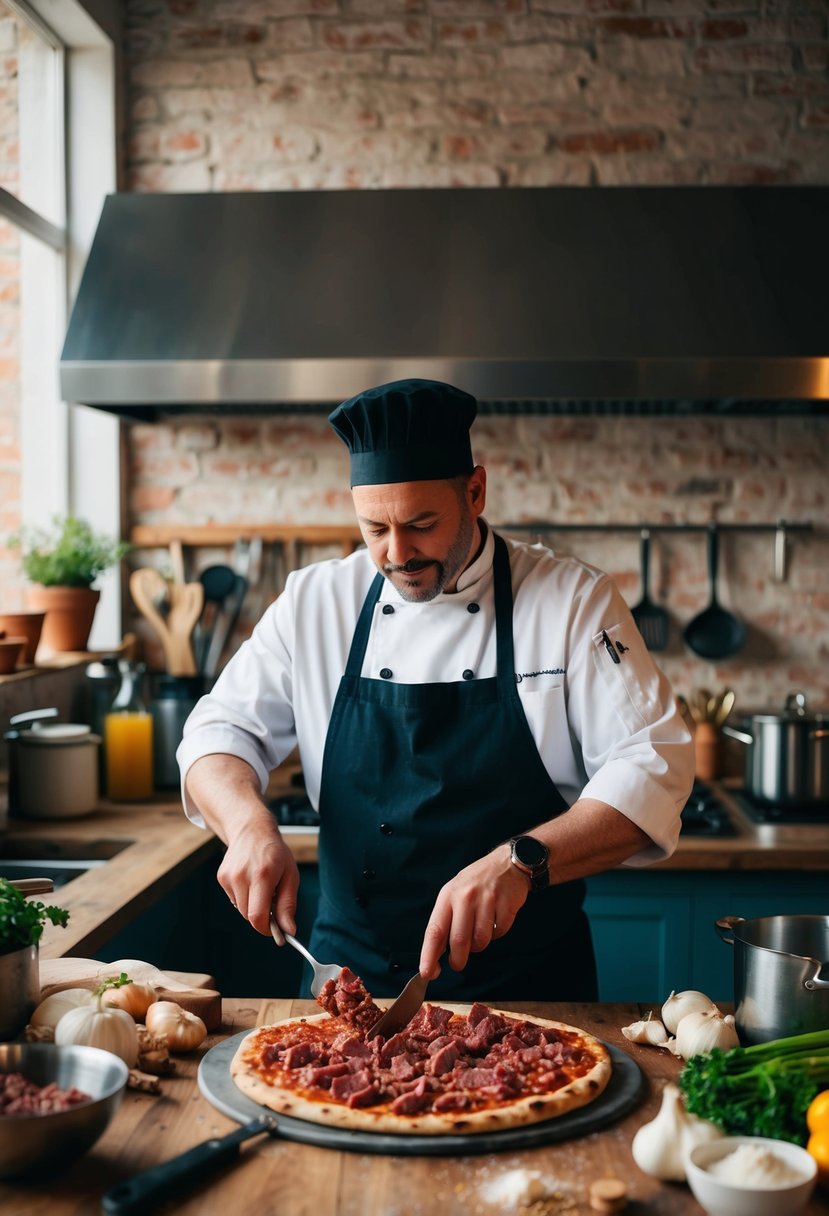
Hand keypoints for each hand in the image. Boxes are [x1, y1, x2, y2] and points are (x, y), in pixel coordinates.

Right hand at [217, 819, 299, 938]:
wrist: (252, 830)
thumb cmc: (275, 853)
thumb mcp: (290, 876)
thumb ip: (288, 905)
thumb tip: (289, 930)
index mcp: (262, 875)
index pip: (257, 916)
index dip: (266, 929)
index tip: (275, 931)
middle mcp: (242, 876)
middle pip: (248, 916)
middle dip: (261, 916)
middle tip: (272, 903)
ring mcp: (229, 876)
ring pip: (240, 909)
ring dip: (252, 906)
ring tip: (261, 887)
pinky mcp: (221, 877)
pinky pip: (234, 899)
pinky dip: (244, 897)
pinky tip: (250, 881)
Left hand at [418, 845, 529, 979]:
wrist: (507, 863)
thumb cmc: (476, 882)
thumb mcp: (455, 894)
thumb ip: (446, 921)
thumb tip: (437, 955)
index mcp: (448, 896)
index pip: (435, 930)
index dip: (429, 955)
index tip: (427, 973)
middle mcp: (465, 896)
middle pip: (459, 941)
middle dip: (458, 960)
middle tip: (457, 964)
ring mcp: (487, 899)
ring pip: (481, 940)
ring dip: (480, 945)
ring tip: (480, 930)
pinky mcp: (507, 903)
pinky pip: (499, 932)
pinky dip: (497, 933)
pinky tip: (496, 920)